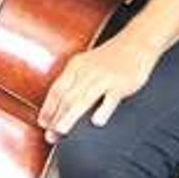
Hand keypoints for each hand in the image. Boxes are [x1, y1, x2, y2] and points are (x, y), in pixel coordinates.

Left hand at [39, 35, 158, 141]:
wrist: (136, 42)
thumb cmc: (110, 57)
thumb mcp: (87, 63)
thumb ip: (75, 81)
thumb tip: (61, 105)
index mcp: (76, 66)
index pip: (57, 89)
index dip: (48, 107)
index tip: (42, 123)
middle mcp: (86, 71)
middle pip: (67, 96)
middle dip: (56, 117)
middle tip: (50, 135)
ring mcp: (104, 77)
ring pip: (83, 98)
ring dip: (70, 115)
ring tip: (61, 130)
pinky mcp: (121, 84)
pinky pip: (111, 98)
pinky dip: (103, 109)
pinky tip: (97, 122)